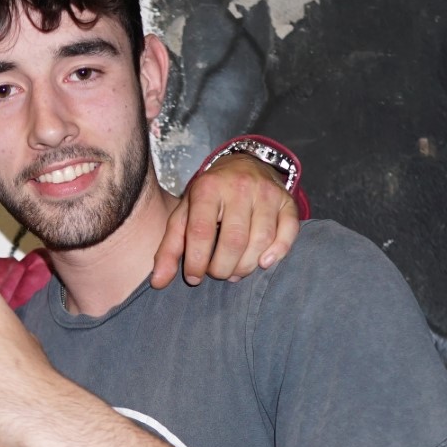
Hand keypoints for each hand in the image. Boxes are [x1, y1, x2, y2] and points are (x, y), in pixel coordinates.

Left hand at [151, 152, 299, 287]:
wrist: (244, 164)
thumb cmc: (209, 196)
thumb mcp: (184, 214)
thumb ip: (170, 247)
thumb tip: (158, 282)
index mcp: (208, 188)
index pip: (201, 232)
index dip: (197, 262)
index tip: (194, 277)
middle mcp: (239, 187)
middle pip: (233, 241)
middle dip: (222, 268)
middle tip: (217, 273)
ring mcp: (266, 193)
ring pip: (260, 241)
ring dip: (246, 266)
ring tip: (235, 271)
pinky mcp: (287, 202)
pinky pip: (288, 233)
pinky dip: (277, 253)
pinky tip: (263, 262)